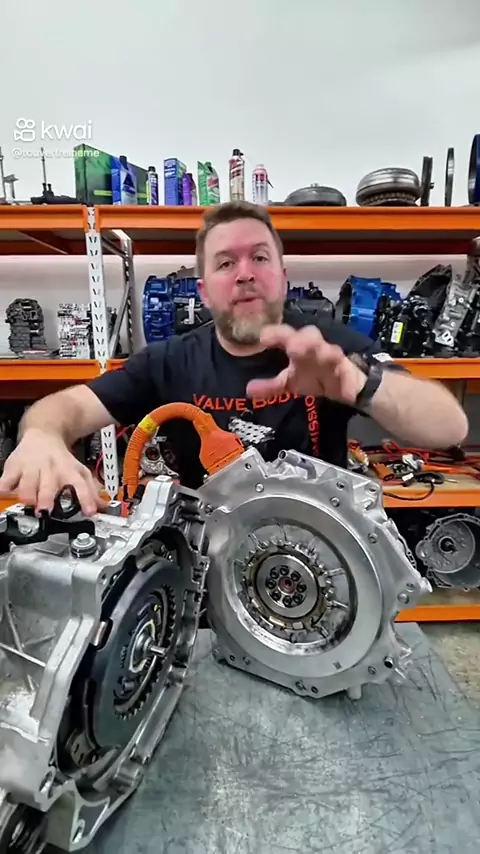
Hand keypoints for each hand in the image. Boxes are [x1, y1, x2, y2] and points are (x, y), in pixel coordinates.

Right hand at [0, 429, 105, 515]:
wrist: (43, 434)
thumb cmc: (61, 459)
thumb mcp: (80, 472)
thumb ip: (92, 492)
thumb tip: (103, 508)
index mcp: (70, 471)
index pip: (81, 485)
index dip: (87, 499)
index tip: (90, 512)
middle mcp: (51, 469)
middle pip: (49, 485)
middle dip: (46, 498)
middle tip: (45, 510)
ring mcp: (32, 468)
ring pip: (27, 484)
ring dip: (27, 496)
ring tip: (29, 504)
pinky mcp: (14, 467)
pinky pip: (6, 481)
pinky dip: (5, 489)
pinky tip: (8, 494)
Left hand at [246, 324, 366, 404]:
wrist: (347, 386)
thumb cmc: (315, 377)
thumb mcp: (290, 383)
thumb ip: (270, 386)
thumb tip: (248, 389)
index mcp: (299, 346)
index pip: (286, 336)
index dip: (276, 334)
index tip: (262, 337)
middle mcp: (315, 347)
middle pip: (310, 336)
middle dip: (300, 339)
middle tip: (290, 344)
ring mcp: (332, 357)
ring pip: (327, 349)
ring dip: (318, 350)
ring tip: (304, 351)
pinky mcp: (346, 369)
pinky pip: (343, 368)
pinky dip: (338, 368)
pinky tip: (335, 367)